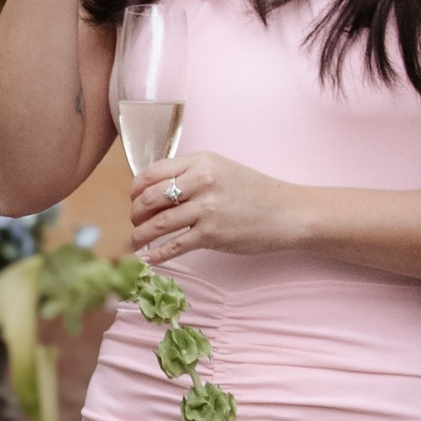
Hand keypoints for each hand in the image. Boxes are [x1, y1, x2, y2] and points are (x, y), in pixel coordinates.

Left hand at [126, 147, 298, 268]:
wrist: (287, 212)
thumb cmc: (253, 192)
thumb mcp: (221, 170)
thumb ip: (190, 174)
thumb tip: (154, 190)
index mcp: (201, 161)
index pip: (152, 172)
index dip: (135, 189)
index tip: (132, 199)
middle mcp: (201, 181)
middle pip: (149, 198)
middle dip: (135, 213)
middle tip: (134, 222)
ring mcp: (206, 209)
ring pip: (158, 224)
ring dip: (140, 235)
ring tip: (135, 242)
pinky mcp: (212, 234)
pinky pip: (174, 246)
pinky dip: (156, 254)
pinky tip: (148, 259)